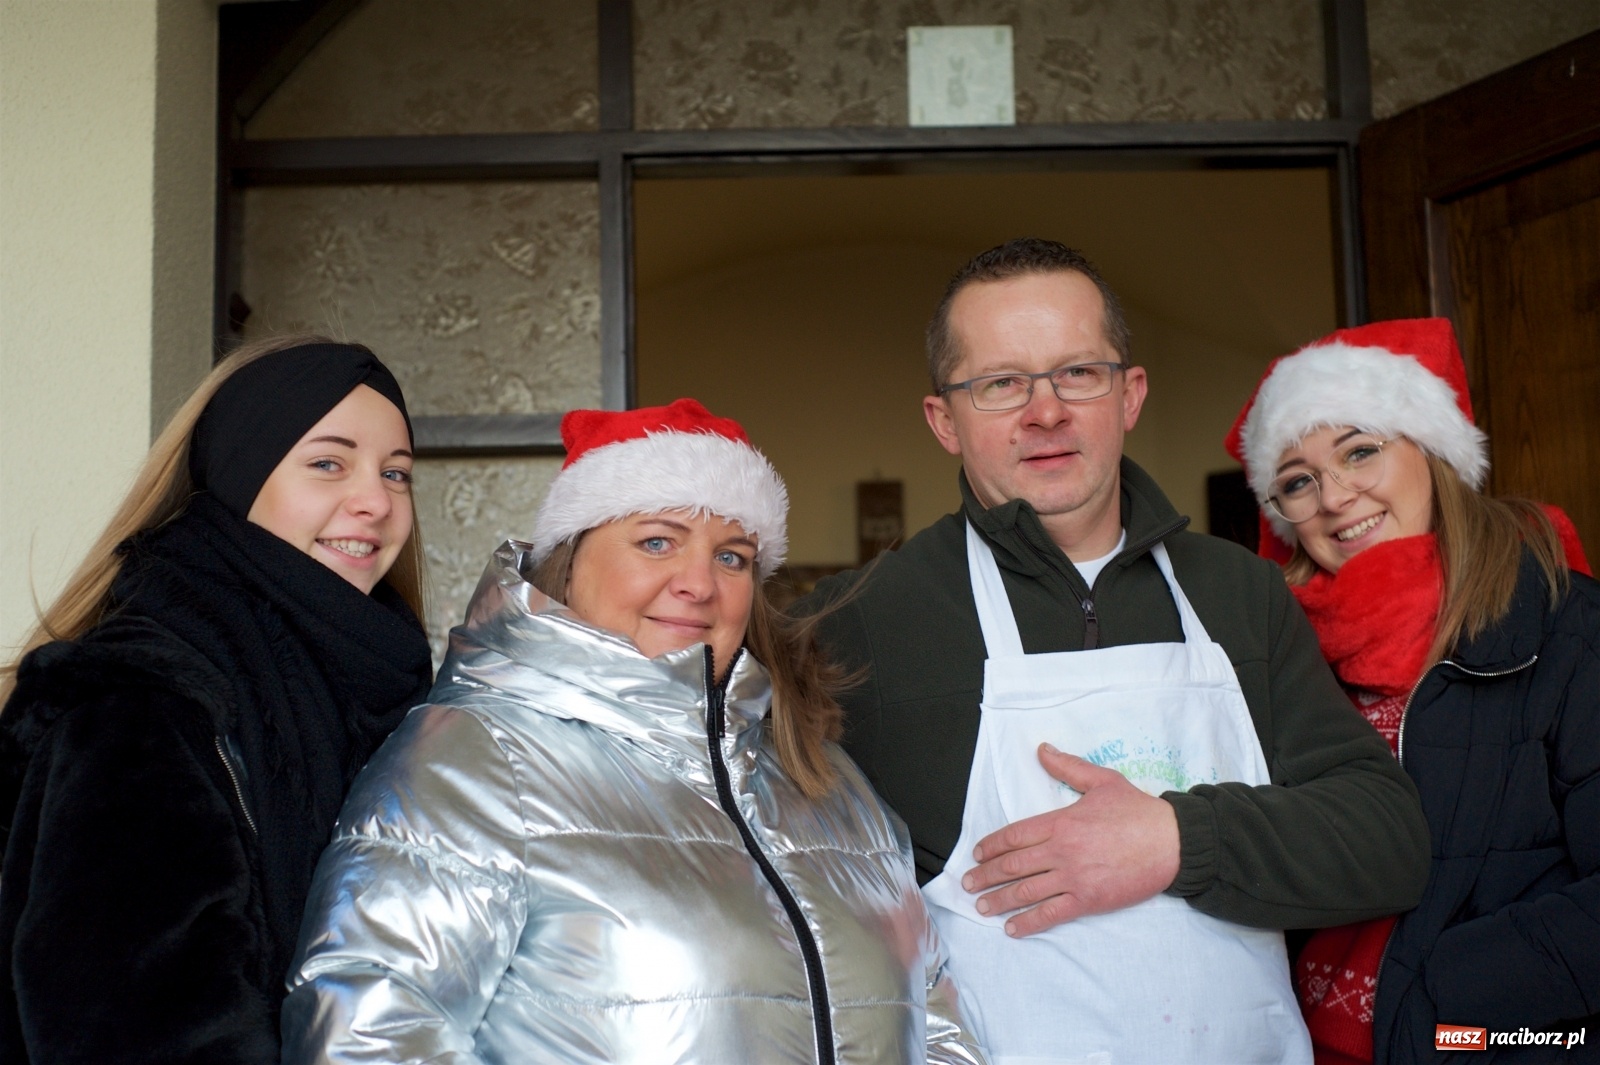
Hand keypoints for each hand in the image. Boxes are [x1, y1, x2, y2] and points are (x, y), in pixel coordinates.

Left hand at [961, 743, 1181, 936]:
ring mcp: (1074, 876)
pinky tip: (1012, 928)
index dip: (992, 846)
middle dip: (986, 875)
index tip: (977, 854)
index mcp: (1061, 821)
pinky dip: (1028, 922)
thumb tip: (1042, 750)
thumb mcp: (1102, 780)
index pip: (1015, 835)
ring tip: (981, 907)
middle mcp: (1062, 850)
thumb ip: (1068, 767)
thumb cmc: (1138, 811)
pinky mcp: (1089, 899)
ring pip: (1026, 891)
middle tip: (967, 884)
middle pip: (1013, 865)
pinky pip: (1051, 913)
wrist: (1172, 842)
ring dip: (999, 900)